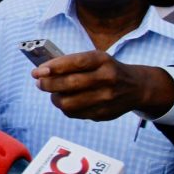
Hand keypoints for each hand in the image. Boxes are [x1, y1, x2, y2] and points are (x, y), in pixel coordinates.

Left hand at [32, 52, 173, 120]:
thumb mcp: (95, 59)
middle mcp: (107, 78)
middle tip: (40, 83)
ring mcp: (107, 98)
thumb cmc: (106, 70)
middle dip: (48, 84)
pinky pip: (74, 114)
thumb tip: (41, 72)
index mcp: (102, 60)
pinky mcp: (104, 113)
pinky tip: (67, 101)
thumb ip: (70, 63)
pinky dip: (65, 108)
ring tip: (54, 94)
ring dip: (55, 98)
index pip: (74, 62)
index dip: (53, 68)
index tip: (37, 72)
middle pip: (70, 84)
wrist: (136, 87)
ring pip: (69, 103)